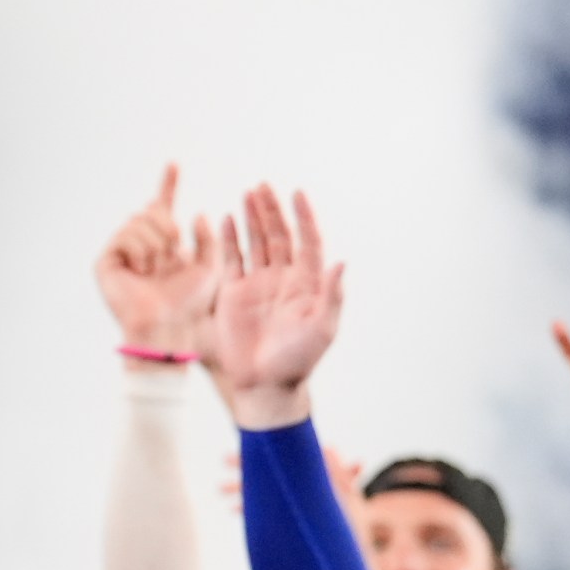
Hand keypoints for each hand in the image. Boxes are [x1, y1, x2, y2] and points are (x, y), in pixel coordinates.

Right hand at [95, 164, 219, 355]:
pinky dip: (140, 251)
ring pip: (139, 221)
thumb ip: (208, 239)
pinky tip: (142, 270)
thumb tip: (195, 214)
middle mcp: (140, 244)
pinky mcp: (105, 262)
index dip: (168, 185)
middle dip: (168, 229)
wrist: (169, 327)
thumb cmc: (190, 304)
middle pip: (152, 211)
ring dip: (156, 244)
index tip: (174, 163)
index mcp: (164, 243)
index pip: (164, 208)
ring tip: (156, 270)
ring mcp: (121, 253)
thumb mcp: (210, 268)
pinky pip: (126, 236)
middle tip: (170, 256)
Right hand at [199, 185, 343, 429]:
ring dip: (253, 218)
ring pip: (255, 242)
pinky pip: (231, 260)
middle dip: (272, 210)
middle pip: (278, 236)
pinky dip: (230, 239)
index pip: (307, 241)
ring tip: (248, 193)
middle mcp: (282, 279)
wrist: (264, 383)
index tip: (298, 194)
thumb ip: (331, 295)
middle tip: (264, 186)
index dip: (304, 217)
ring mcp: (257, 284)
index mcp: (307, 284)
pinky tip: (229, 219)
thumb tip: (340, 262)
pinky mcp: (234, 293)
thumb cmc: (298, 360)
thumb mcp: (322, 328)